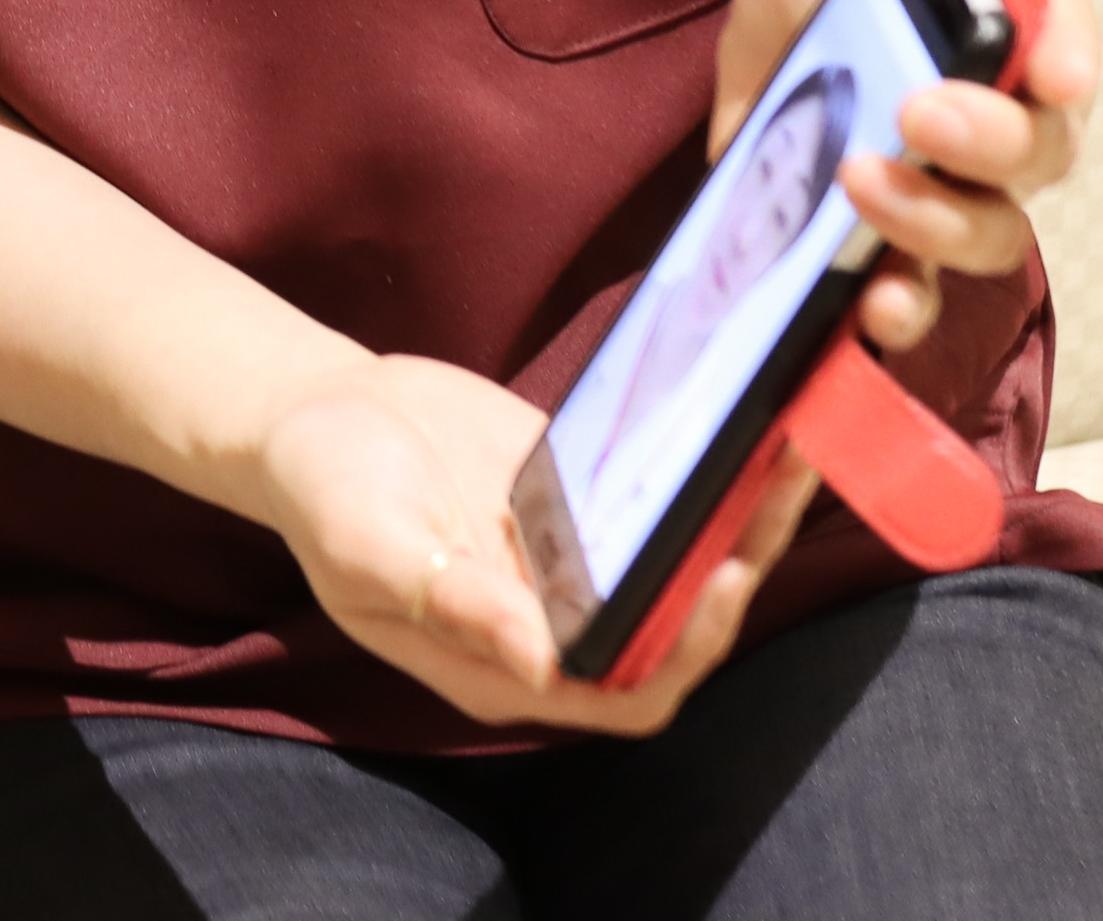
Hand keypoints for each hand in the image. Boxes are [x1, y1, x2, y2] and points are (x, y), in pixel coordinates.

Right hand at [250, 350, 815, 735]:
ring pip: (681, 558)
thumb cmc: (323, 489)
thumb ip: (447, 601)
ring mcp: (575, 562)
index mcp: (506, 664)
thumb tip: (539, 659)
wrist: (317, 410)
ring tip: (785, 444)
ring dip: (740, 514)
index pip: (624, 692)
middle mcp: (554, 625)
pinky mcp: (584, 498)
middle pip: (674, 627)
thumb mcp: (367, 543)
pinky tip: (737, 414)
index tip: (719, 579)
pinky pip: (659, 495)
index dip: (683, 652)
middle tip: (777, 486)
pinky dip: (704, 465)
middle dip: (737, 567)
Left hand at [714, 0, 1100, 354]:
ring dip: (934, 233)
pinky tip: (861, 311)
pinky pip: (900, 285)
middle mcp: (1001, 120)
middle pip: (1029, 162)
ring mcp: (940, 181)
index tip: (1056, 67)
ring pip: (977, 235)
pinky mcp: (867, 227)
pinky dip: (889, 307)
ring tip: (872, 195)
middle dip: (984, 144)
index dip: (1068, 60)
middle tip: (921, 112)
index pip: (1067, 52)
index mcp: (1024, 26)